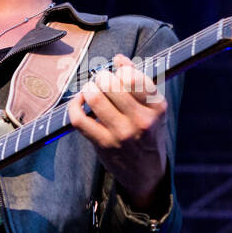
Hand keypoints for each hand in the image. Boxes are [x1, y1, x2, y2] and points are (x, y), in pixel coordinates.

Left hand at [67, 53, 168, 208]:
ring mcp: (121, 134)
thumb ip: (139, 82)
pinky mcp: (103, 144)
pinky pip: (79, 118)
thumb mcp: (153, 109)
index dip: (121, 69)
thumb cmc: (148, 135)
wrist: (146, 173)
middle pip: (111, 84)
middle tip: (101, 81)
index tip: (117, 70)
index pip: (133, 77)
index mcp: (157, 107)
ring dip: (88, 88)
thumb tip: (119, 59)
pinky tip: (79, 103)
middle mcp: (141, 120)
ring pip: (95, 97)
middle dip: (101, 76)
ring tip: (91, 91)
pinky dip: (74, 105)